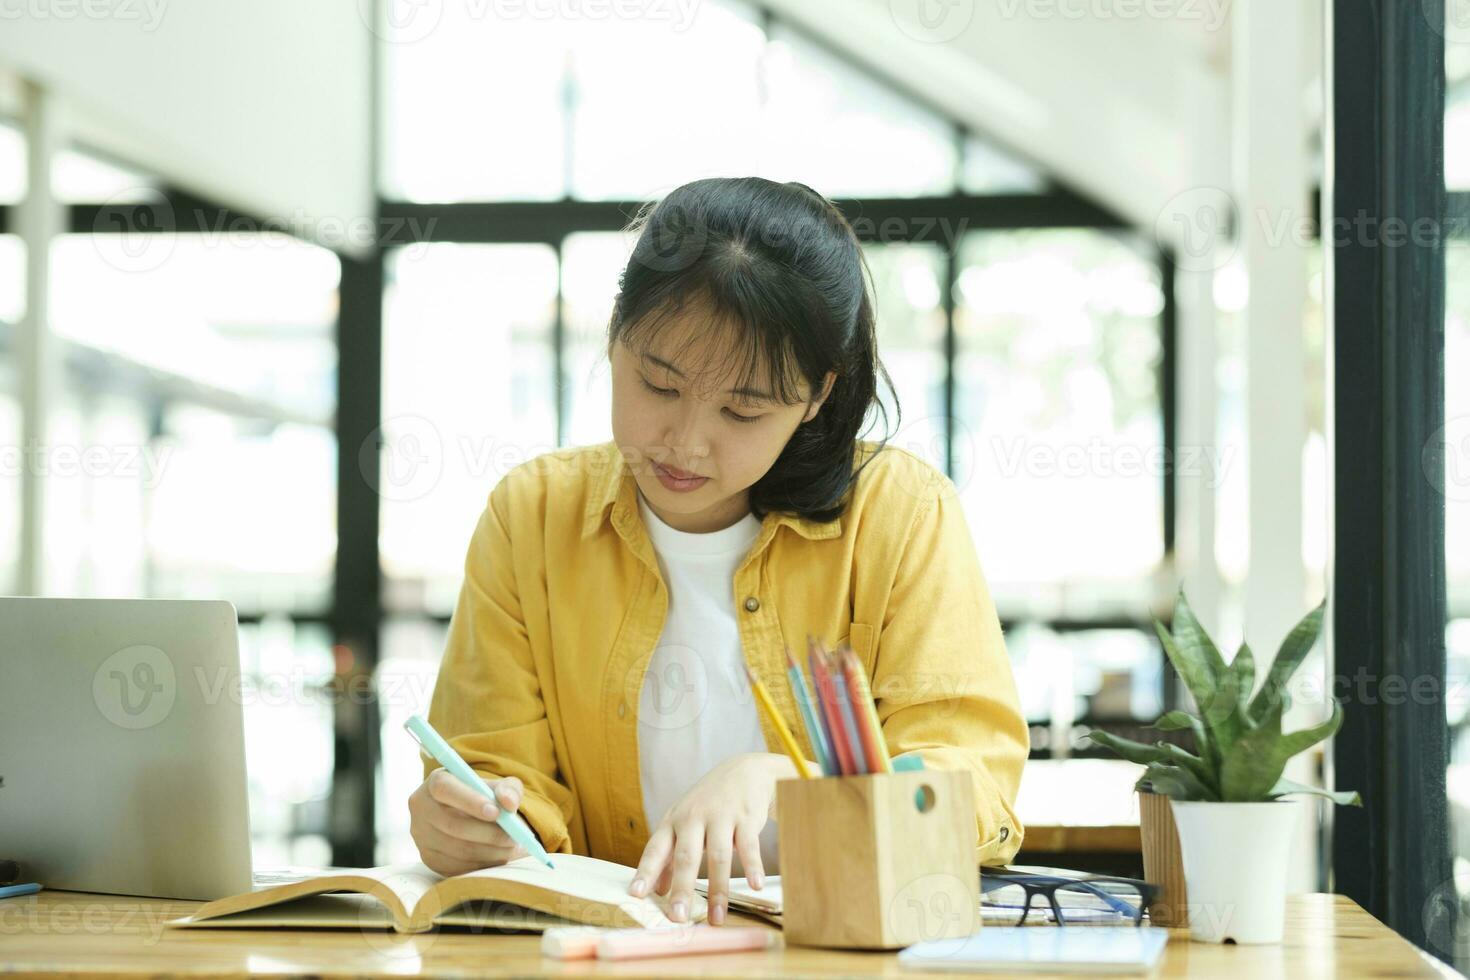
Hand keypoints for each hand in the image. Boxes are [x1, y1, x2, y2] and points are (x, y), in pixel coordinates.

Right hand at [408, 769, 530, 875]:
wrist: (464, 813)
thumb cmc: (482, 795)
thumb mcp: (497, 785)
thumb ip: (508, 789)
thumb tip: (509, 804)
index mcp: (435, 782)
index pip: (446, 789)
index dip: (470, 801)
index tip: (497, 813)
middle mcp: (422, 808)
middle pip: (453, 825)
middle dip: (489, 834)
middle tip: (514, 837)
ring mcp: (422, 836)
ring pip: (458, 850)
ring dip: (491, 852)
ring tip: (512, 848)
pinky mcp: (429, 859)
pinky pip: (457, 867)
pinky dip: (483, 864)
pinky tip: (499, 857)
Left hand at [626, 752, 807, 925]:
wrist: (744, 771)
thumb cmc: (708, 803)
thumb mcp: (683, 823)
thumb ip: (669, 856)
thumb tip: (656, 891)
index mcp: (673, 821)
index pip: (656, 849)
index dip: (646, 872)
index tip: (636, 894)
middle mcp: (694, 817)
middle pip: (686, 856)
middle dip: (682, 888)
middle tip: (678, 917)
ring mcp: (721, 816)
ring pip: (718, 856)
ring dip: (718, 889)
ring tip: (716, 918)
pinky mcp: (746, 817)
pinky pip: (748, 846)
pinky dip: (752, 866)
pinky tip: (754, 886)